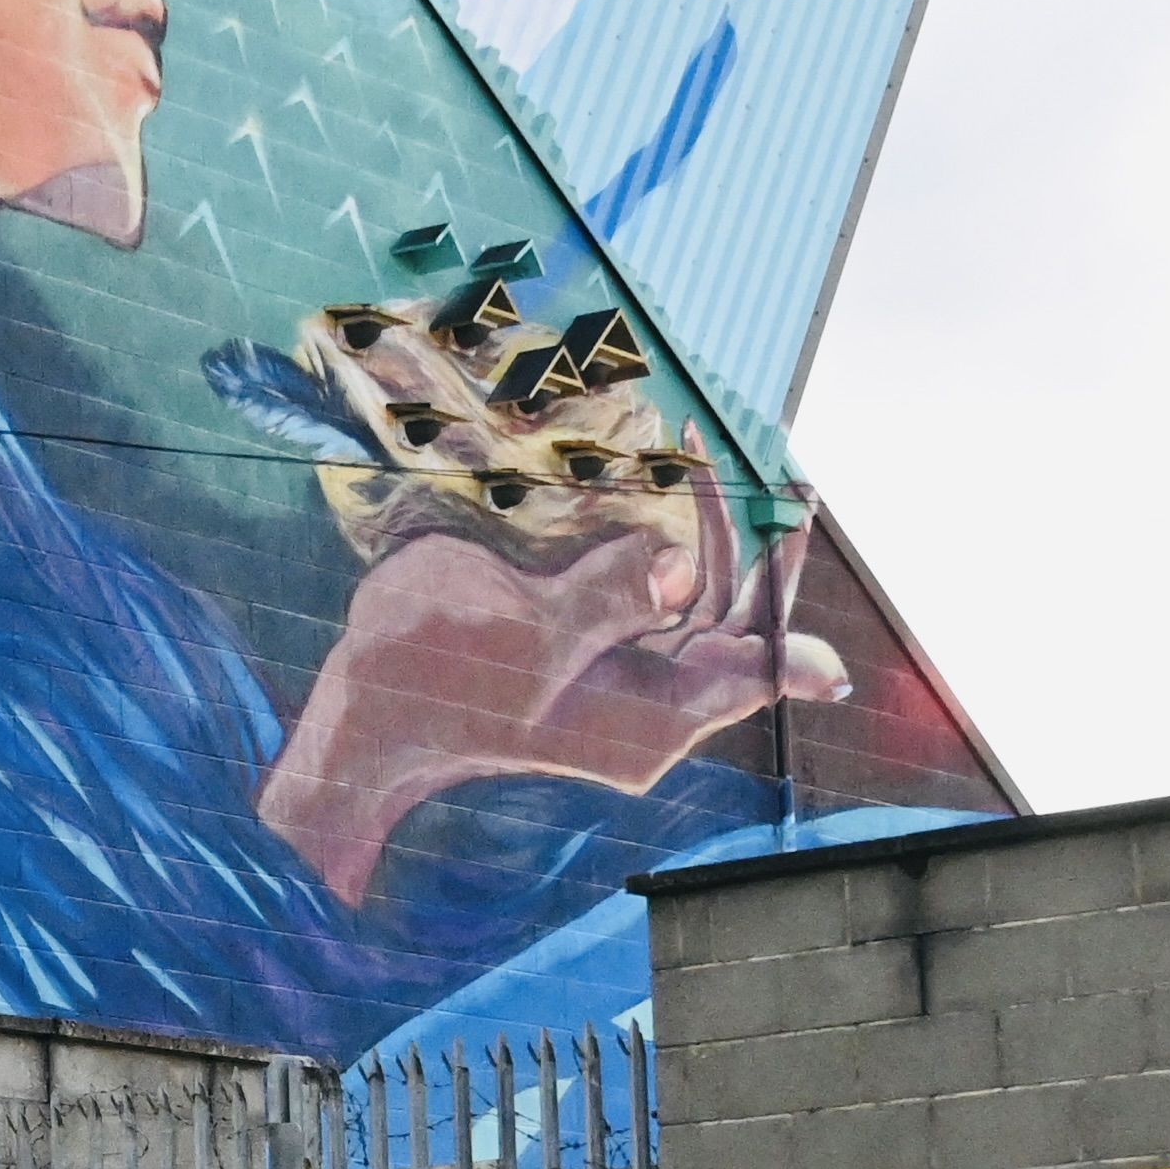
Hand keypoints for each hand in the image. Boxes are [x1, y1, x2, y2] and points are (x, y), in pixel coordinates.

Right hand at [260, 438, 844, 904]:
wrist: (369, 717)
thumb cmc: (436, 684)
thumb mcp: (526, 640)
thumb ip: (609, 597)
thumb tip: (683, 563)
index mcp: (655, 721)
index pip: (754, 653)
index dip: (783, 579)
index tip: (800, 502)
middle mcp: (652, 705)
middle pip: (728, 616)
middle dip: (733, 532)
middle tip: (730, 446)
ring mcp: (620, 679)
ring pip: (687, 598)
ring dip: (692, 526)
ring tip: (690, 450)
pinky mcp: (587, 653)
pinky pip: (640, 592)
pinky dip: (646, 538)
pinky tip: (642, 484)